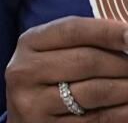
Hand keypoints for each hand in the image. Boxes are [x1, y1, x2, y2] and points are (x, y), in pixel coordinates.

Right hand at [6, 16, 127, 120]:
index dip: (107, 31)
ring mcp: (35, 102)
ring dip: (126, 88)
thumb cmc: (49, 79)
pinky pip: (99, 118)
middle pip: (87, 60)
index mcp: (28, 43)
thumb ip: (83, 44)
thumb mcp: (53, 55)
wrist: (25, 119)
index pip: (72, 30)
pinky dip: (123, 111)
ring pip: (96, 91)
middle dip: (123, 63)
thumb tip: (126, 37)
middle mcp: (25, 70)